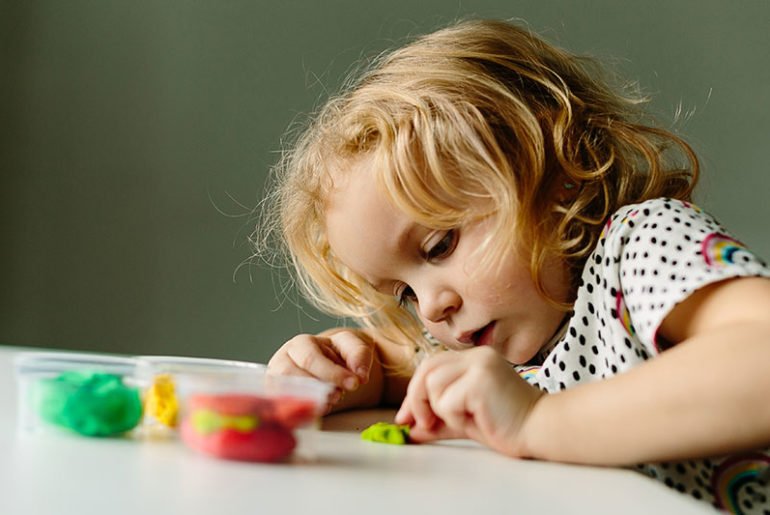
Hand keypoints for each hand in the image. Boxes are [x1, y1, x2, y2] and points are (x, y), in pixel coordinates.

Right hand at [267, 329, 374, 411]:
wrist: (326, 363)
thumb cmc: (336, 354)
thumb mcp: (351, 346)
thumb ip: (359, 355)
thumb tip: (360, 376)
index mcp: (301, 344)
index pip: (311, 359)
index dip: (332, 373)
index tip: (354, 384)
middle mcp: (283, 360)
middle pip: (292, 376)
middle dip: (318, 388)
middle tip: (339, 396)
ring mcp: (276, 380)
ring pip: (284, 392)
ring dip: (308, 401)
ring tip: (329, 403)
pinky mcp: (276, 396)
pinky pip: (281, 406)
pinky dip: (298, 411)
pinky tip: (316, 411)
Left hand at [394, 346, 544, 456]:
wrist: (539, 430)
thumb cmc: (507, 425)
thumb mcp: (464, 419)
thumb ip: (438, 420)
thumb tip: (409, 430)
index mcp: (473, 359)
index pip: (431, 366)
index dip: (414, 391)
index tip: (406, 418)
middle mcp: (476, 356)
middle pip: (426, 370)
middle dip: (416, 400)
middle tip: (422, 425)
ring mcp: (479, 365)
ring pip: (433, 385)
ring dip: (440, 410)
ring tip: (463, 420)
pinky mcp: (480, 380)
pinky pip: (446, 401)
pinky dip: (453, 417)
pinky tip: (476, 420)